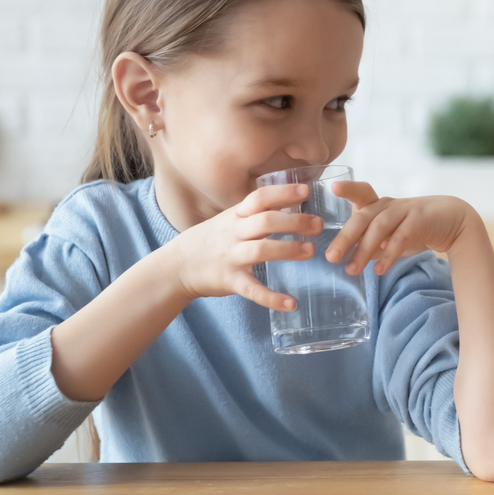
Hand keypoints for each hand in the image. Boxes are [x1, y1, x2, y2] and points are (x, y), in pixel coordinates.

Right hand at [164, 184, 320, 311]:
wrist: (175, 267)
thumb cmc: (209, 241)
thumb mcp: (228, 220)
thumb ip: (254, 213)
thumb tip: (288, 201)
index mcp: (235, 216)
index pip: (259, 198)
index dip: (282, 192)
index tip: (306, 190)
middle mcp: (233, 233)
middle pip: (265, 221)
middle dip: (294, 222)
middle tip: (318, 225)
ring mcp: (231, 257)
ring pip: (261, 250)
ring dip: (288, 250)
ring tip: (310, 251)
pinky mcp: (229, 281)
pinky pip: (252, 289)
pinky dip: (271, 298)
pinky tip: (291, 303)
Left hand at [325, 182, 481, 274]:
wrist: (453, 222)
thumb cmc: (415, 228)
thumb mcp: (389, 235)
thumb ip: (370, 244)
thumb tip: (347, 260)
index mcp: (378, 205)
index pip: (361, 193)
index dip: (348, 189)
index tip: (333, 188)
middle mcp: (388, 205)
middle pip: (363, 217)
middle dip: (345, 237)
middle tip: (331, 258)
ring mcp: (404, 210)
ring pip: (379, 228)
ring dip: (363, 250)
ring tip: (352, 270)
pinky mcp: (419, 220)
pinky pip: (400, 238)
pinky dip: (388, 255)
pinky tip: (380, 270)